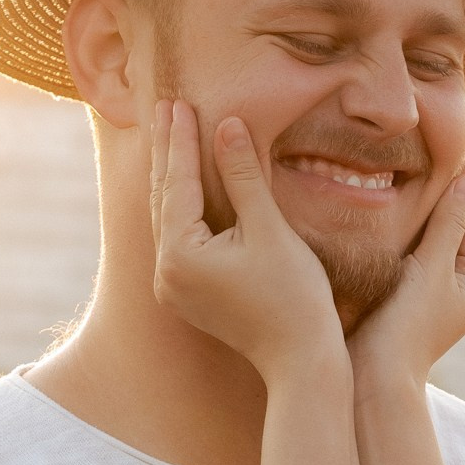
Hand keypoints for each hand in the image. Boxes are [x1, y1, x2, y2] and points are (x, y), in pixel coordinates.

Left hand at [150, 99, 341, 386]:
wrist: (301, 361)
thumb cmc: (293, 296)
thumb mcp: (269, 228)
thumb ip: (244, 175)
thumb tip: (227, 125)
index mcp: (180, 255)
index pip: (179, 184)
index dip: (182, 141)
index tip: (179, 103)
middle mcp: (165, 273)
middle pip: (164, 199)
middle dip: (168, 153)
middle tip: (165, 107)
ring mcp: (172, 288)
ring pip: (167, 220)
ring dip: (171, 179)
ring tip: (171, 138)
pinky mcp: (187, 297)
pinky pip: (176, 240)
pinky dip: (180, 209)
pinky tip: (184, 188)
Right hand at [348, 160, 464, 390]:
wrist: (373, 378)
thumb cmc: (407, 326)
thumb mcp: (432, 269)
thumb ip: (448, 224)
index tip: (458, 148)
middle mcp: (456, 290)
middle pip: (451, 231)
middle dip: (439, 196)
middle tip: (430, 151)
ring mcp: (427, 296)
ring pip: (425, 242)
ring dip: (415, 213)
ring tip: (405, 172)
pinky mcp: (399, 300)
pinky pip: (404, 257)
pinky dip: (397, 234)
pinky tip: (381, 211)